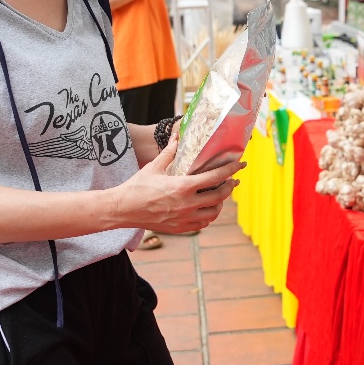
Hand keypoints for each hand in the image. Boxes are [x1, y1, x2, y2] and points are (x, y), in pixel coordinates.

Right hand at [114, 136, 242, 232]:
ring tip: (221, 195)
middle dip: (230, 187)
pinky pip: (202, 223)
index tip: (240, 165)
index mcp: (183, 187)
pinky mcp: (179, 228)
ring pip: (213, 213)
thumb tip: (177, 136)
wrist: (123, 209)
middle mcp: (187, 204)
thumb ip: (170, 152)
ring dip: (220, 203)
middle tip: (233, 180)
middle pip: (219, 196)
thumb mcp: (154, 166)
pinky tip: (207, 209)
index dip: (231, 170)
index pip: (215, 177)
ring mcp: (184, 218)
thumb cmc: (137, 186)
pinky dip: (208, 216)